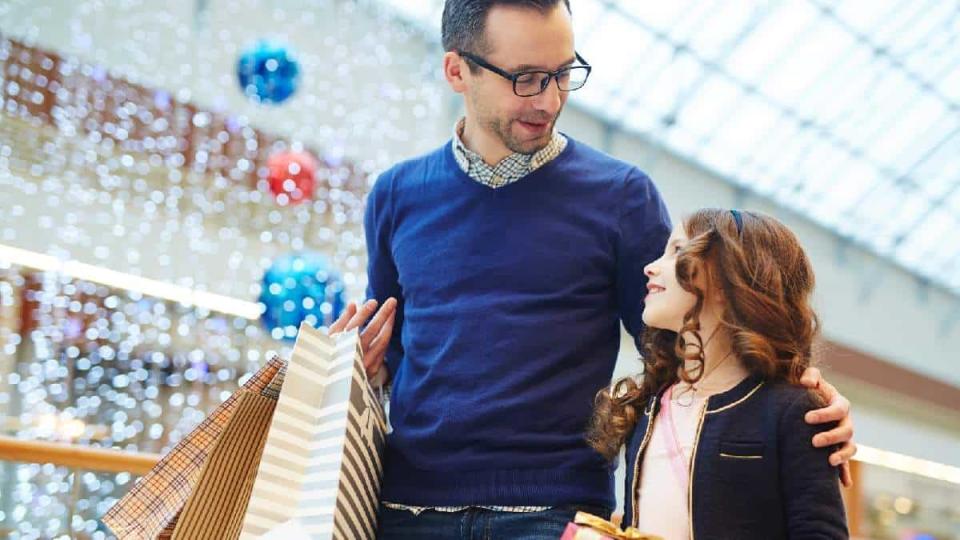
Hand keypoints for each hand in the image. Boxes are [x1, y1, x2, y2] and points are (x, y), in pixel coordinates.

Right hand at [328, 298, 397, 378]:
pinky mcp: (372, 371)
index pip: (354, 325)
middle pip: (372, 331)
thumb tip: (353, 304)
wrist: (330, 389)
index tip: (373, 301)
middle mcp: (353, 355)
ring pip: (382, 341)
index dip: (364, 312)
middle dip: (383, 315)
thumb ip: (342, 321)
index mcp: (340, 346)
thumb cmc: (328, 358)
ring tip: (392, 311)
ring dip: (388, 325)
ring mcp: (364, 364)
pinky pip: (382, 351)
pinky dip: (385, 338)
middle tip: (392, 301)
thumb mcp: (330, 340)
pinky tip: (388, 328)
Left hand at [800, 367, 856, 486]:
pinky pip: (845, 464)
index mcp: (840, 404)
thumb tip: (806, 382)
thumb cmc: (810, 390)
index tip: (807, 418)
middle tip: (814, 441)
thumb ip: (810, 375)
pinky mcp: (839, 450)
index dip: (824, 414)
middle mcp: (846, 422)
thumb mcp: (811, 379)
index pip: (838, 409)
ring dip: (842, 456)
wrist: (809, 403)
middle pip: (846, 431)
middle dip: (831, 437)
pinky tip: (844, 484)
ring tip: (829, 461)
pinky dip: (845, 474)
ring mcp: (844, 438)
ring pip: (850, 448)